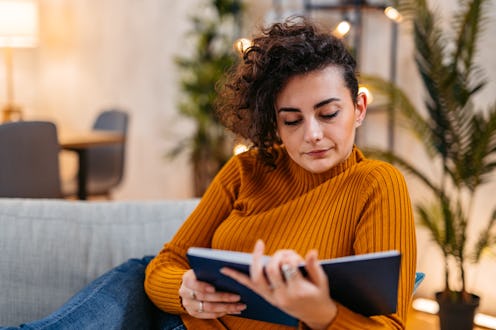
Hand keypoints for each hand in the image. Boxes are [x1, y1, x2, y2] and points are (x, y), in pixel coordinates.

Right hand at [179, 269, 245, 318]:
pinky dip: (222, 313)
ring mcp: (188, 304)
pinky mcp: (194, 313)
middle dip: (222, 297)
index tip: (213, 288)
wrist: (190, 286)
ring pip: (208, 308)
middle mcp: (185, 292)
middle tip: (237, 297)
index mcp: (187, 279)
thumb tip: (230, 271)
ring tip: (239, 306)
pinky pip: (209, 315)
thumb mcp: (203, 271)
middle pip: (204, 297)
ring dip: (226, 307)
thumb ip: (211, 271)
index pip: (192, 282)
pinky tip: (233, 310)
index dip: (202, 286)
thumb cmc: (202, 275)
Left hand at [220, 240, 336, 328]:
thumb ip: (314, 266)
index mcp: (298, 291)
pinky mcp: (267, 298)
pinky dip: (237, 277)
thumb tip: (311, 251)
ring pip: (257, 277)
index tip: (296, 256)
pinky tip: (225, 268)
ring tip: (259, 245)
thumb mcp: (321, 281)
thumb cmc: (319, 295)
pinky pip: (250, 286)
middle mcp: (282, 296)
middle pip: (272, 270)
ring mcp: (272, 297)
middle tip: (285, 253)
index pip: (288, 267)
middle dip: (278, 256)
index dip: (291, 257)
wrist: (316, 315)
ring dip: (256, 260)